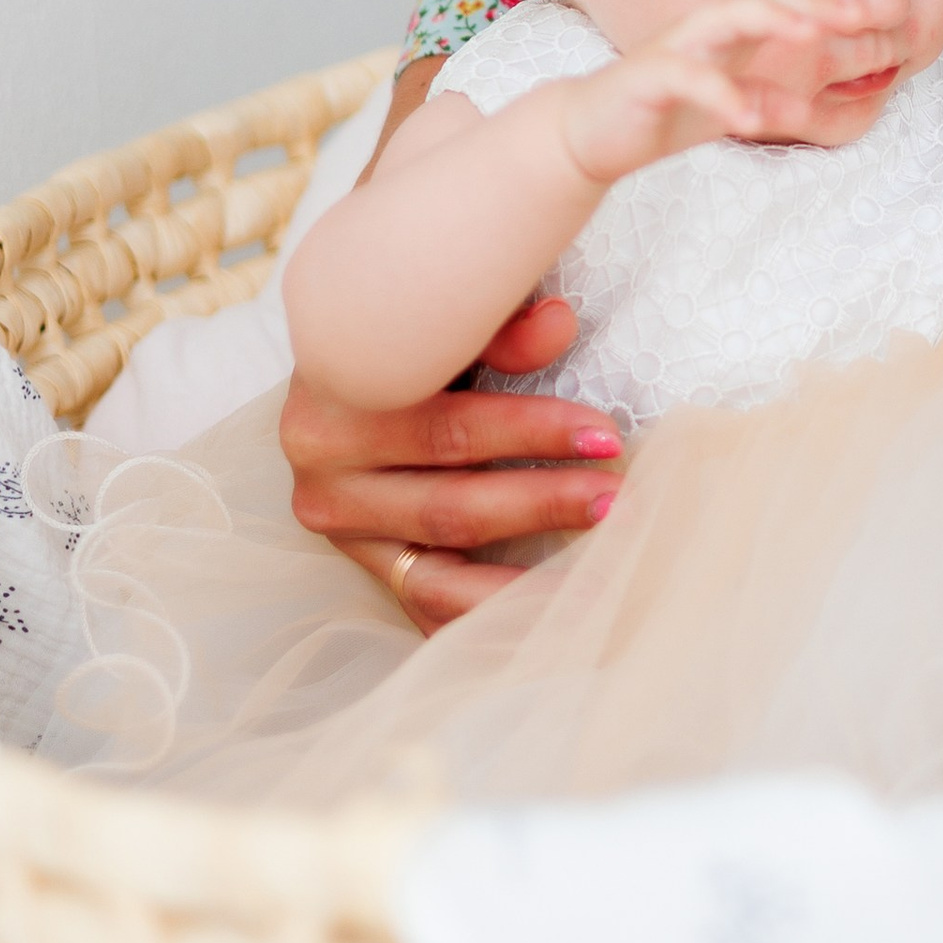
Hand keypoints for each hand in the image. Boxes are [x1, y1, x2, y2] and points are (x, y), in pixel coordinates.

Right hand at [284, 294, 623, 628]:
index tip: (605, 434)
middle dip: (541, 505)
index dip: (529, 433)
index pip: (445, 430)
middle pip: (449, 509)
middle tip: (617, 497)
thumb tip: (559, 324)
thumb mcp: (440, 320)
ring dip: (525, 584)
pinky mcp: (375, 575)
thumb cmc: (408, 338)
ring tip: (602, 573)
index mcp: (334, 410)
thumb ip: (494, 326)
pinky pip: (434, 613)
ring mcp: (349, 540)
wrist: (355, 372)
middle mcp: (326, 485)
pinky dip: (494, 622)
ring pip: (438, 581)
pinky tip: (556, 621)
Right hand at [557, 0, 887, 187]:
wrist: (592, 133)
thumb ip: (777, 102)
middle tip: (859, 11)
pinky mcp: (646, 78)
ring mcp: (675, 48)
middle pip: (762, 1)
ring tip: (810, 35)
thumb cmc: (667, 112)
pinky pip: (685, 78)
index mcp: (730, 34)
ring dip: (769, 25)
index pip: (784, 7)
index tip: (876, 14)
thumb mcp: (733, 108)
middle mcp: (705, 30)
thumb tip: (824, 101)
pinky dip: (719, 94)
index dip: (828, 5)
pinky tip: (748, 116)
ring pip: (723, 23)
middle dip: (811, 2)